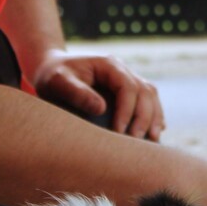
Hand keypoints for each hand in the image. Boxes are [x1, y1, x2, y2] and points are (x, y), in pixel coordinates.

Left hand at [33, 50, 164, 140]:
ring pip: (150, 95)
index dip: (127, 110)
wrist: (51, 69)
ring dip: (154, 117)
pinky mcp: (126, 90)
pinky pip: (147, 101)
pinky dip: (153, 116)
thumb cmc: (52, 76)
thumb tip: (101, 108)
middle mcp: (122, 70)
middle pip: (145, 91)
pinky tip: (155, 133)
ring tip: (153, 140)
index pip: (127, 87)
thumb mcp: (58, 82)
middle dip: (144, 117)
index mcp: (109, 65)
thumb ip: (77, 93)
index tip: (119, 132)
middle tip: (135, 141)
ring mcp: (126, 79)